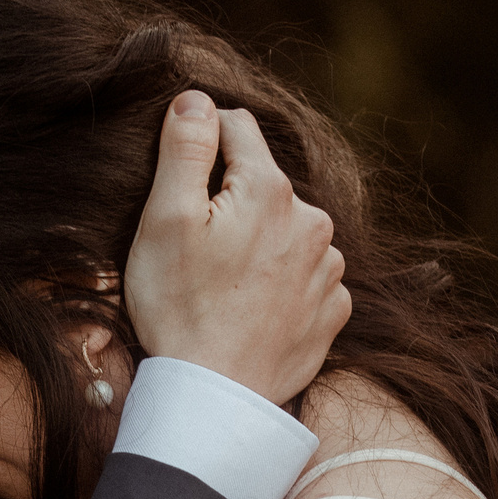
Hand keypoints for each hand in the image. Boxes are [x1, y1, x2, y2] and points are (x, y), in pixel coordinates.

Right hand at [121, 90, 350, 405]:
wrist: (215, 399)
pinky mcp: (333, 310)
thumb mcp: (164, 219)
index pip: (235, 128)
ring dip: (260, 242)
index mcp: (270, 189)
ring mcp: (329, 269)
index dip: (200, 144)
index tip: (178, 182)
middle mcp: (314, 221)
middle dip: (231, 200)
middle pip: (263, 183)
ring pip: (287, 230)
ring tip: (223, 285)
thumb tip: (197, 99)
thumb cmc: (179, 310)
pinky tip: (249, 308)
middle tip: (196, 249)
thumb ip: (184, 148)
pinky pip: (306, 277)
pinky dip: (280, 283)